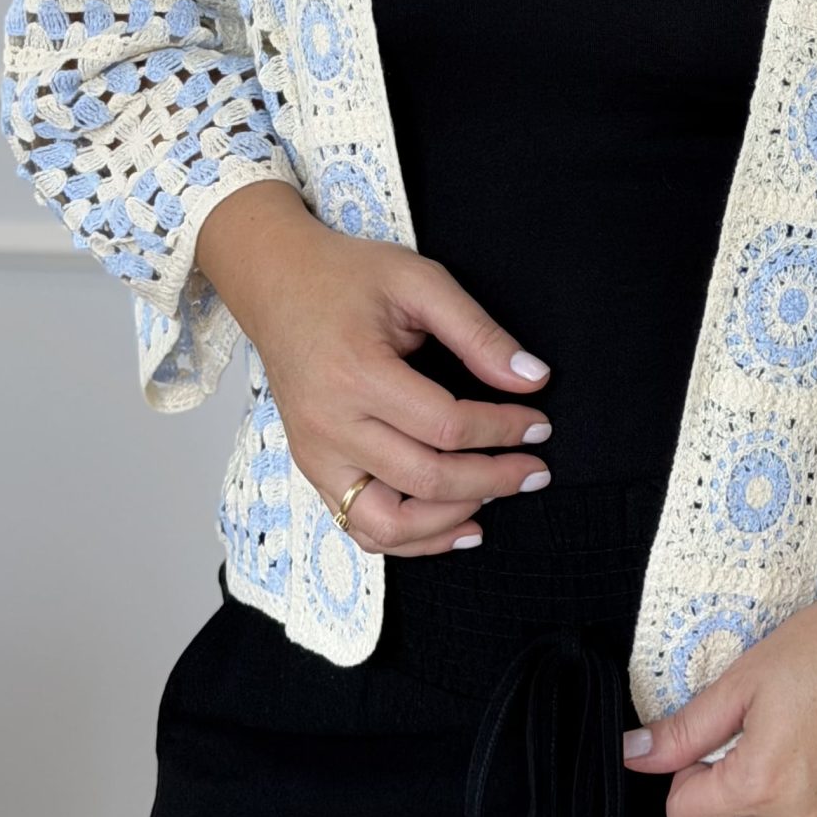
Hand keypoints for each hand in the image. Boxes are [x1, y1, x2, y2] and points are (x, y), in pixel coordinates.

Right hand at [194, 185, 556, 555]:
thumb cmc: (347, 277)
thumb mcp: (419, 282)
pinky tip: (455, 525)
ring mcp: (316, 456)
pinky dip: (411, 539)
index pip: (446, 425)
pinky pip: (360, 527)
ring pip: (387, 525)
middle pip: (425, 479)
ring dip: (450, 522)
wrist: (277, 284)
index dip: (503, 431)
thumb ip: (478, 332)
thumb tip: (533, 378)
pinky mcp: (312, 470)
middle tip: (535, 471)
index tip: (539, 426)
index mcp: (357, 374)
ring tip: (496, 500)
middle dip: (492, 481)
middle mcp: (330, 426)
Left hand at [619, 571, 816, 816]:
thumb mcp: (746, 678)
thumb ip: (686, 729)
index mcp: (761, 784)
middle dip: (732, 785)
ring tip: (808, 729)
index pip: (686, 816)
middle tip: (762, 726)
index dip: (689, 774)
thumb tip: (632, 755)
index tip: (715, 736)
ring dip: (779, 793)